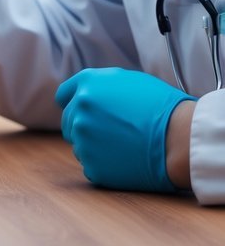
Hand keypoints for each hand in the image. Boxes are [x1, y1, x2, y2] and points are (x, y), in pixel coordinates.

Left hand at [55, 68, 195, 192]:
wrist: (181, 139)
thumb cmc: (164, 108)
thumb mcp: (129, 81)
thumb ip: (100, 85)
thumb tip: (84, 93)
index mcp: (87, 85)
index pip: (64, 96)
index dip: (75, 104)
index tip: (86, 112)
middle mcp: (78, 109)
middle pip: (69, 122)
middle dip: (86, 126)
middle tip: (113, 132)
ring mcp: (83, 139)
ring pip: (80, 144)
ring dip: (95, 145)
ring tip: (124, 145)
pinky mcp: (91, 165)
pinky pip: (90, 165)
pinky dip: (104, 165)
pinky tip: (125, 160)